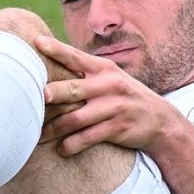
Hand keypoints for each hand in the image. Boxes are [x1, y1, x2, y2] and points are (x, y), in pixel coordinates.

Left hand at [32, 35, 177, 155]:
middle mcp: (109, 85)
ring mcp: (113, 107)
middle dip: (51, 94)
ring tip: (37, 135)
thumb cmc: (125, 97)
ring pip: (75, 119)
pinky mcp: (117, 128)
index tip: (37, 43)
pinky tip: (60, 149)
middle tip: (33, 97)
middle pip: (72, 89)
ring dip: (53, 129)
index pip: (76, 57)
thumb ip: (86, 73)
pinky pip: (87, 138)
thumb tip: (50, 68)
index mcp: (104, 69)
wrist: (160, 121)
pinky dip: (71, 146)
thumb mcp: (111, 78)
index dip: (56, 50)